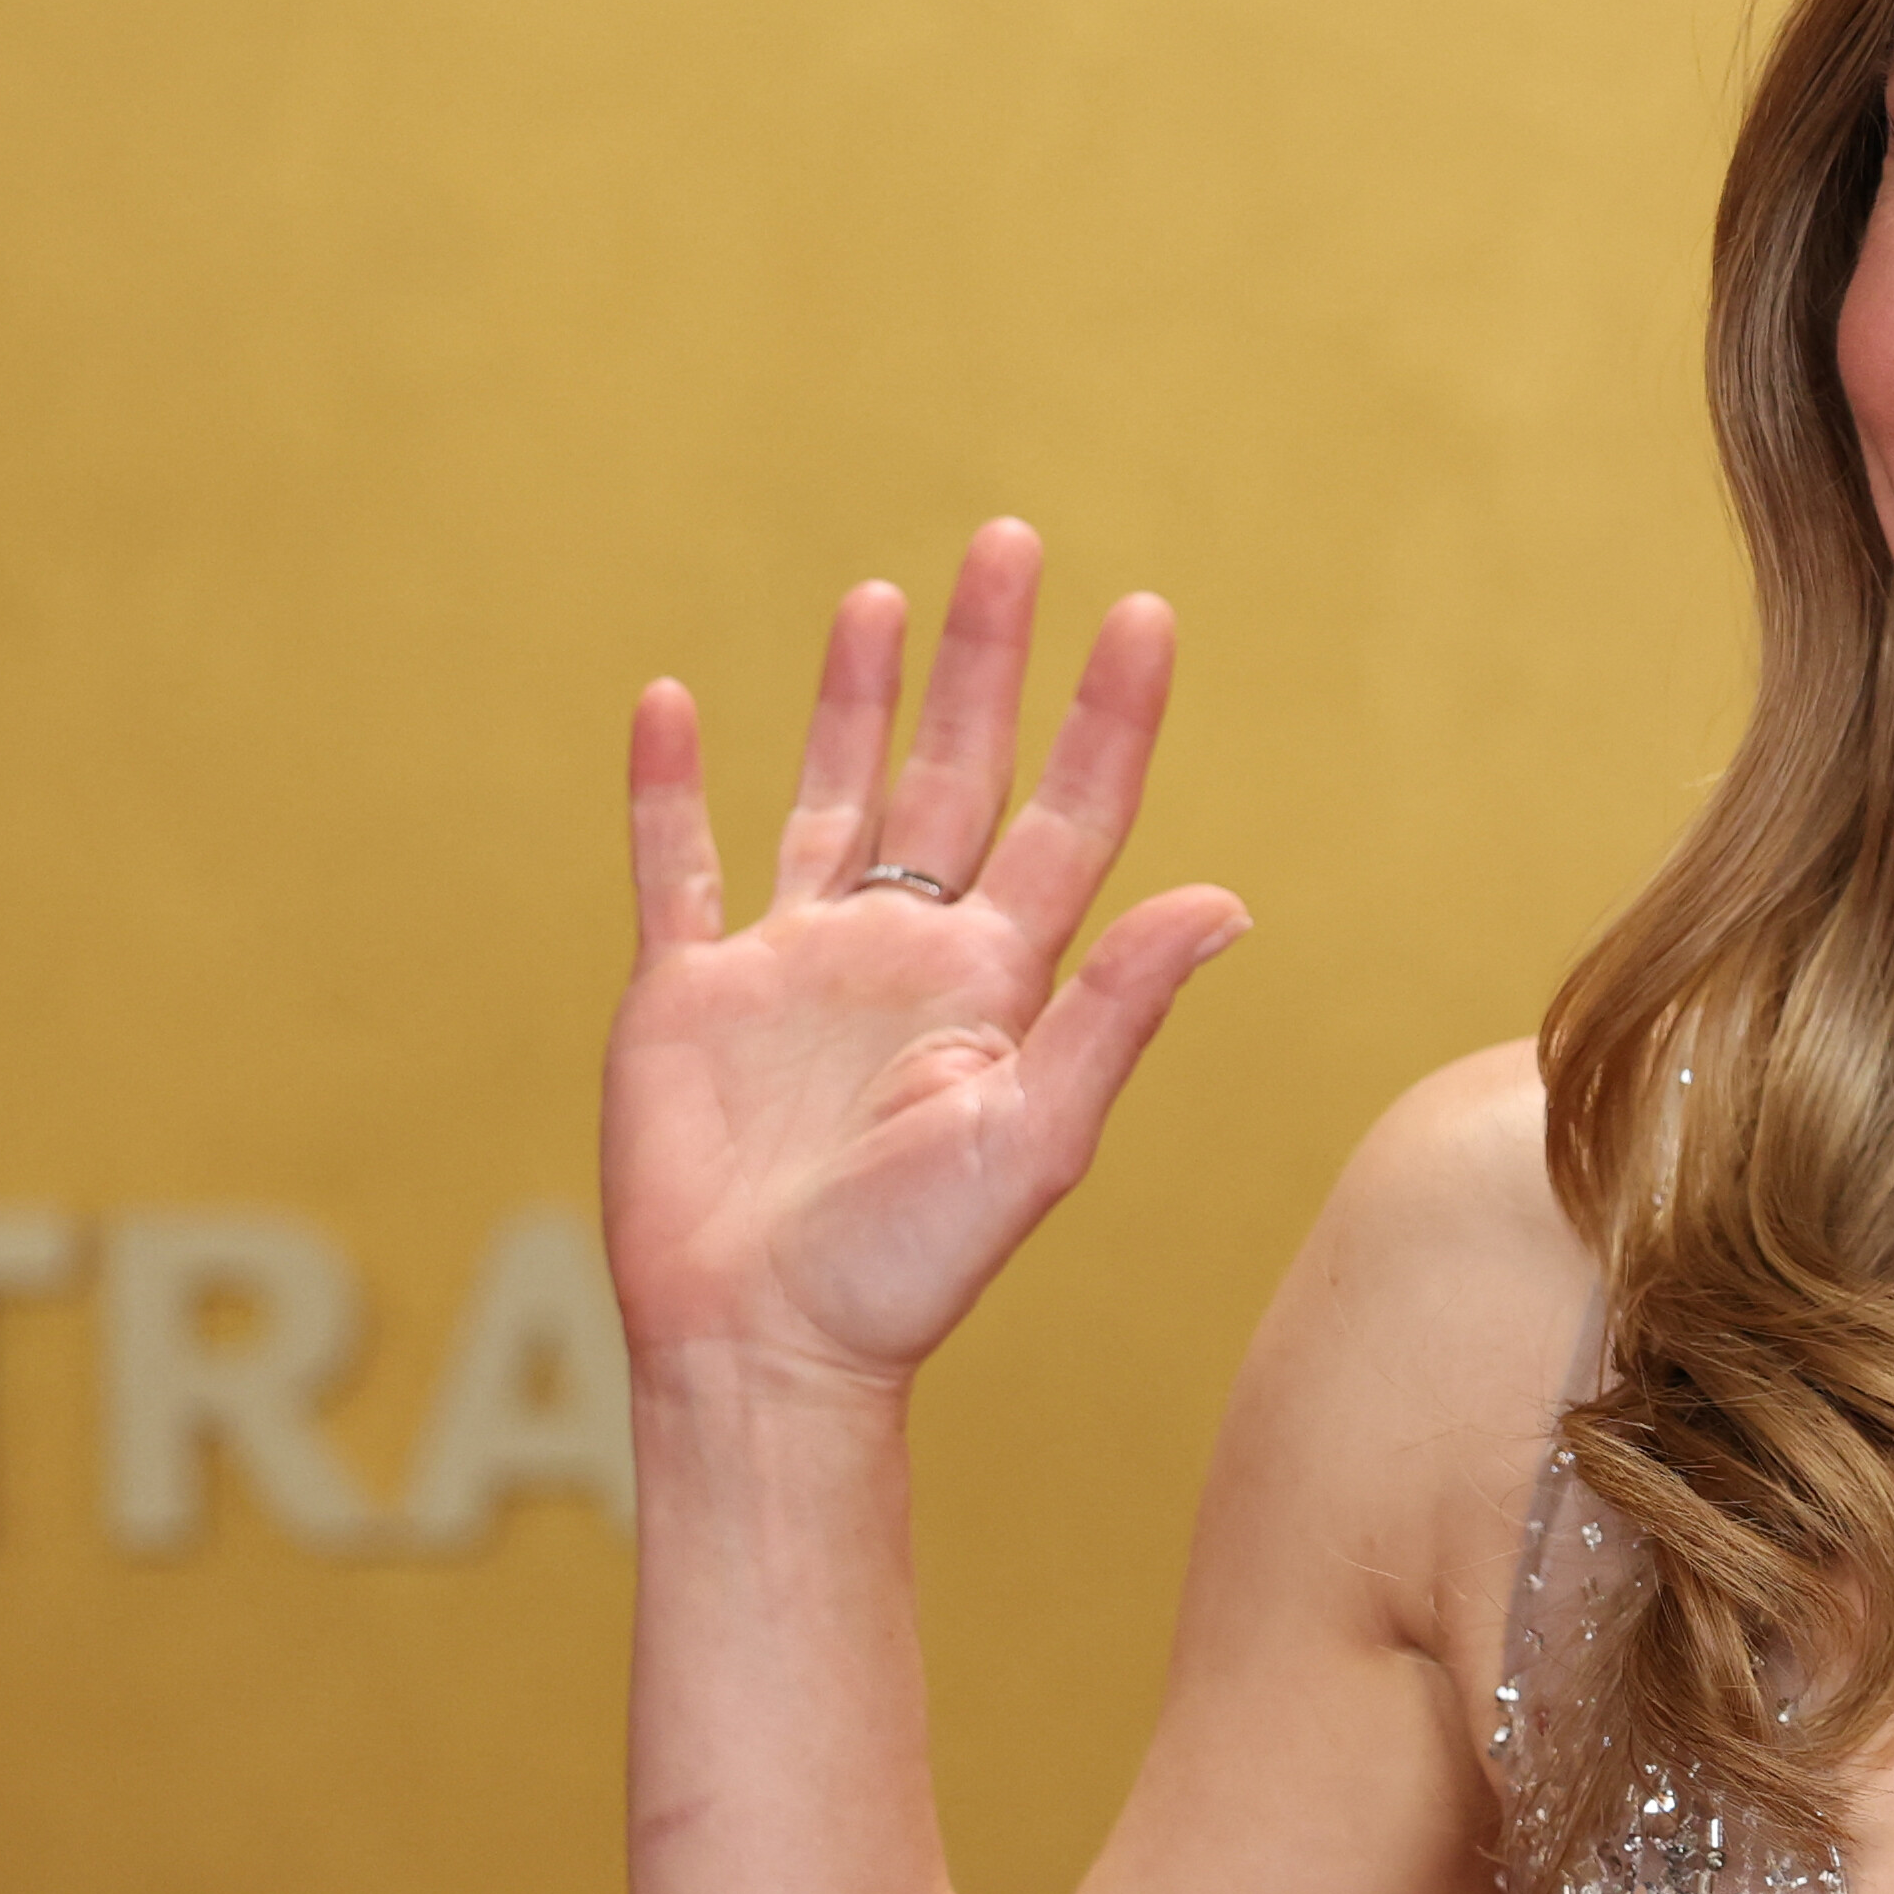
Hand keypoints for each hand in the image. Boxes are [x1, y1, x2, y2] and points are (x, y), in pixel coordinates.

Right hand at [603, 518, 1248, 1390]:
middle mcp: (902, 954)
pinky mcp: (687, 998)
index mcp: (995, 980)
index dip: (1106, 717)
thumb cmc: (909, 1270)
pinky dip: (666, 789)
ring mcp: (793, 968)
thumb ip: (1116, 1012)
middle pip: (954, 771)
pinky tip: (668, 704)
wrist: (767, 1352)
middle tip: (1010, 541)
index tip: (1140, 613)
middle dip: (984, 659)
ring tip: (880, 598)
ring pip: (828, 795)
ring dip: (852, 697)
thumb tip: (1227, 903)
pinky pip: (674, 868)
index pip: (1069, 816)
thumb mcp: (1034, 1138)